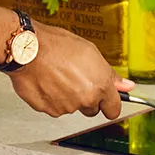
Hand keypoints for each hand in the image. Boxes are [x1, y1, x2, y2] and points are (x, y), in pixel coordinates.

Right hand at [9, 22, 133, 118]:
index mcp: (100, 85)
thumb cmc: (57, 45)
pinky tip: (48, 82)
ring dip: (67, 97)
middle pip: (92, 109)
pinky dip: (52, 99)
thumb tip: (126, 86)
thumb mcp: (90, 52)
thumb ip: (110, 74)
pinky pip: (54, 108)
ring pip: (72, 107)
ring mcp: (66, 107)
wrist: (28, 49)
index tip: (107, 101)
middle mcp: (85, 99)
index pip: (113, 109)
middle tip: (76, 79)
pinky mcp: (49, 110)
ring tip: (58, 75)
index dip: (110, 104)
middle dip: (87, 99)